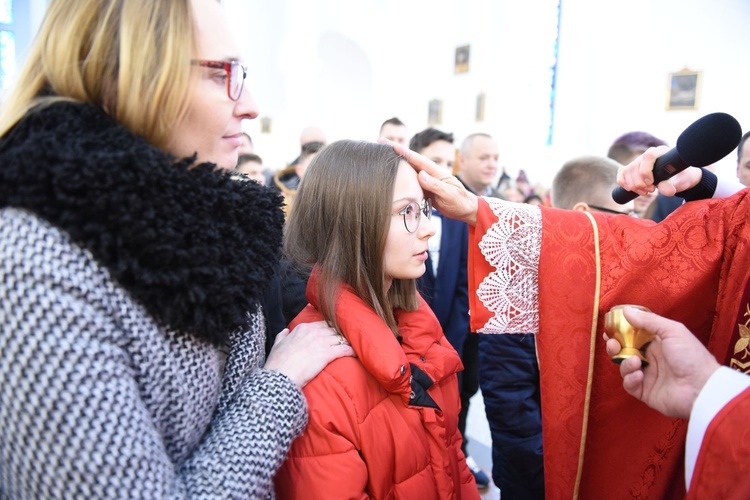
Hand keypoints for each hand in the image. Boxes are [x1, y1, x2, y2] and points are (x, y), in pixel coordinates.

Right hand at [264, 321, 354, 387]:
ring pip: (341, 338)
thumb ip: (282, 336)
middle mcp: (313, 332)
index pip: (322, 324)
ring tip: (355, 345)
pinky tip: (356, 353)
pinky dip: (351, 351)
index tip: (336, 333)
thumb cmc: (277, 364)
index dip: (331, 328)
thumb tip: (285, 331)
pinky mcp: (327, 354)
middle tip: (350, 338)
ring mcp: (321, 342)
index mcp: (302, 328)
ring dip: (348, 341)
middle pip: (333, 329)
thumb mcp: (276, 345)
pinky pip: (344, 349)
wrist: (279, 377)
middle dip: (342, 333)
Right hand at [380, 138, 477, 224]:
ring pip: (408, 170)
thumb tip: (421, 175)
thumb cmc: (460, 202)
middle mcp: (429, 173)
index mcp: (436, 172)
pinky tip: (390, 175)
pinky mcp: (423, 189)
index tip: (391, 144)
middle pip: (409, 160)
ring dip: (395, 163)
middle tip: (379, 142)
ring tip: (380, 156)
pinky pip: (409, 181)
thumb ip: (436, 185)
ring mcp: (425, 180)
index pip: (417, 159)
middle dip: (395, 151)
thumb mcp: (449, 194)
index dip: (404, 152)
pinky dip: (399, 177)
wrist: (465, 209)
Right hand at [604, 306, 719, 418]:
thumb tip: (626, 311)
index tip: (609, 329)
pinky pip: (629, 385)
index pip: (633, 336)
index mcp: (657, 343)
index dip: (620, 332)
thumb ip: (648, 321)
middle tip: (612, 344)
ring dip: (624, 363)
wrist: (701, 388)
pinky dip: (630, 379)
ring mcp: (647, 376)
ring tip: (636, 362)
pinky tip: (639, 375)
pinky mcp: (645, 392)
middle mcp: (651, 359)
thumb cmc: (691, 356)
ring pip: (624, 367)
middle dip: (614, 347)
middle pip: (624, 351)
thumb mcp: (672, 331)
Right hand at [617, 145, 702, 196]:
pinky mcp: (630, 168)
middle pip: (635, 166)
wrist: (677, 179)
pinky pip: (621, 174)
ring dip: (634, 186)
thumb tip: (666, 190)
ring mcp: (637, 161)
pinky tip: (632, 189)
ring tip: (645, 191)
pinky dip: (624, 183)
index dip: (646, 170)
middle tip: (651, 190)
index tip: (651, 183)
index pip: (648, 156)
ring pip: (627, 172)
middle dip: (640, 183)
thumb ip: (671, 185)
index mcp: (661, 152)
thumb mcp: (679, 182)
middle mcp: (647, 154)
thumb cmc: (679, 178)